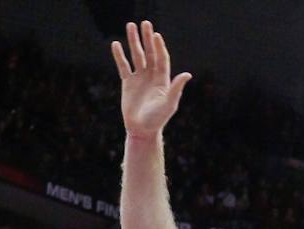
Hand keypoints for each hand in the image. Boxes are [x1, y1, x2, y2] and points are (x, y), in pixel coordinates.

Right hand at [112, 20, 191, 137]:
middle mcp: (151, 75)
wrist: (142, 130)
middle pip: (149, 52)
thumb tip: (187, 74)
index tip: (156, 35)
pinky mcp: (128, 83)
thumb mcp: (169, 104)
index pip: (161, 57)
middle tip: (144, 23)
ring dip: (133, 41)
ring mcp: (139, 78)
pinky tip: (116, 45)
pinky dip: (120, 56)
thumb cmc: (157, 119)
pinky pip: (123, 66)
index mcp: (162, 78)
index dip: (159, 47)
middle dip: (147, 38)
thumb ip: (176, 88)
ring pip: (136, 56)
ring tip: (130, 26)